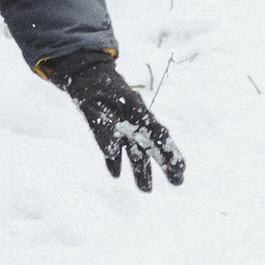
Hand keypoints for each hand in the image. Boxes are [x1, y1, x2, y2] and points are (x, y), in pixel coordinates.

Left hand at [42, 51, 185, 190]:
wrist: (82, 73)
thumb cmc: (92, 86)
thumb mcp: (93, 106)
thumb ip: (103, 129)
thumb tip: (113, 152)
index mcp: (136, 110)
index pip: (157, 133)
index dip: (170, 151)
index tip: (181, 167)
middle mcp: (133, 119)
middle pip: (152, 144)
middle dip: (166, 163)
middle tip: (179, 183)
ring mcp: (122, 124)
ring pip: (135, 150)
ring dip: (140, 169)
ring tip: (145, 190)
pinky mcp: (108, 127)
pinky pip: (114, 147)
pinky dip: (113, 160)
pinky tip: (115, 174)